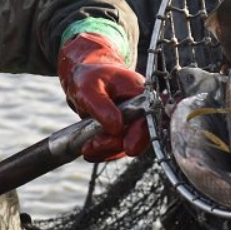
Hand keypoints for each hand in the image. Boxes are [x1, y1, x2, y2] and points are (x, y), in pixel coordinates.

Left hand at [57, 33, 149, 161]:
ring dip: (106, 150)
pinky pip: (115, 147)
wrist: (83, 78)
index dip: (140, 135)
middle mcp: (140, 110)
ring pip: (125, 145)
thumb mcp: (89, 87)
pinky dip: (103, 152)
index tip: (129, 149)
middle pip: (137, 136)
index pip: (147, 118)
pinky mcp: (121, 131)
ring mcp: (131, 122)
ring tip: (87, 149)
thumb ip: (102, 106)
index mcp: (140, 94)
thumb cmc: (89, 77)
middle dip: (114, 145)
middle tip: (93, 146)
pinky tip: (89, 150)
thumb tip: (116, 128)